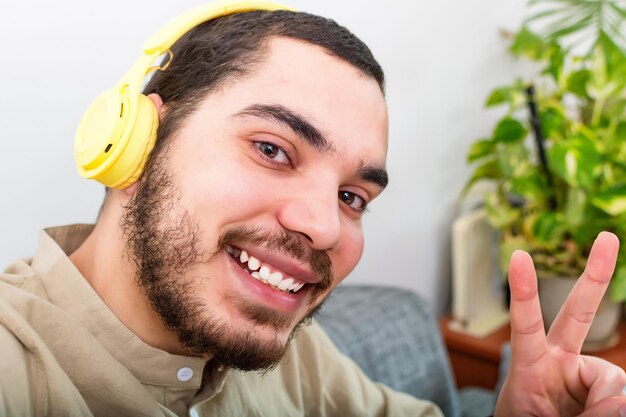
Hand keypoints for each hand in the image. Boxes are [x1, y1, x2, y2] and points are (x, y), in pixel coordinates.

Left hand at [494, 232, 625, 416]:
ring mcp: (583, 371)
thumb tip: (620, 400)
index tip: (519, 256)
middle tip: (608, 238)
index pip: (526, 324)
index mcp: (529, 363)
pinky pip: (621, 395)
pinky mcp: (605, 387)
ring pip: (613, 379)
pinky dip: (613, 409)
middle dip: (595, 275)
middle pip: (578, 313)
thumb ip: (578, 408)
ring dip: (604, 408)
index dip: (524, 292)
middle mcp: (558, 359)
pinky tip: (600, 413)